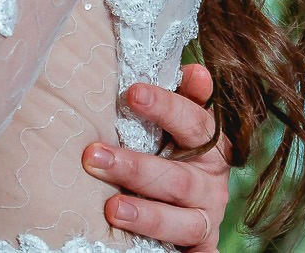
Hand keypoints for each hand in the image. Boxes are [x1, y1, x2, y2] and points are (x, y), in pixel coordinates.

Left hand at [83, 64, 229, 249]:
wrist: (195, 202)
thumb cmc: (175, 151)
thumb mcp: (182, 124)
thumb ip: (183, 99)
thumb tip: (196, 70)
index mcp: (210, 146)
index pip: (193, 123)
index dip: (165, 107)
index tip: (133, 93)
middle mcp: (211, 183)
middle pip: (176, 177)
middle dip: (134, 167)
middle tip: (93, 155)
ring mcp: (205, 217)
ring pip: (182, 221)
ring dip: (147, 216)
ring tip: (111, 208)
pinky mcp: (201, 246)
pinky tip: (157, 252)